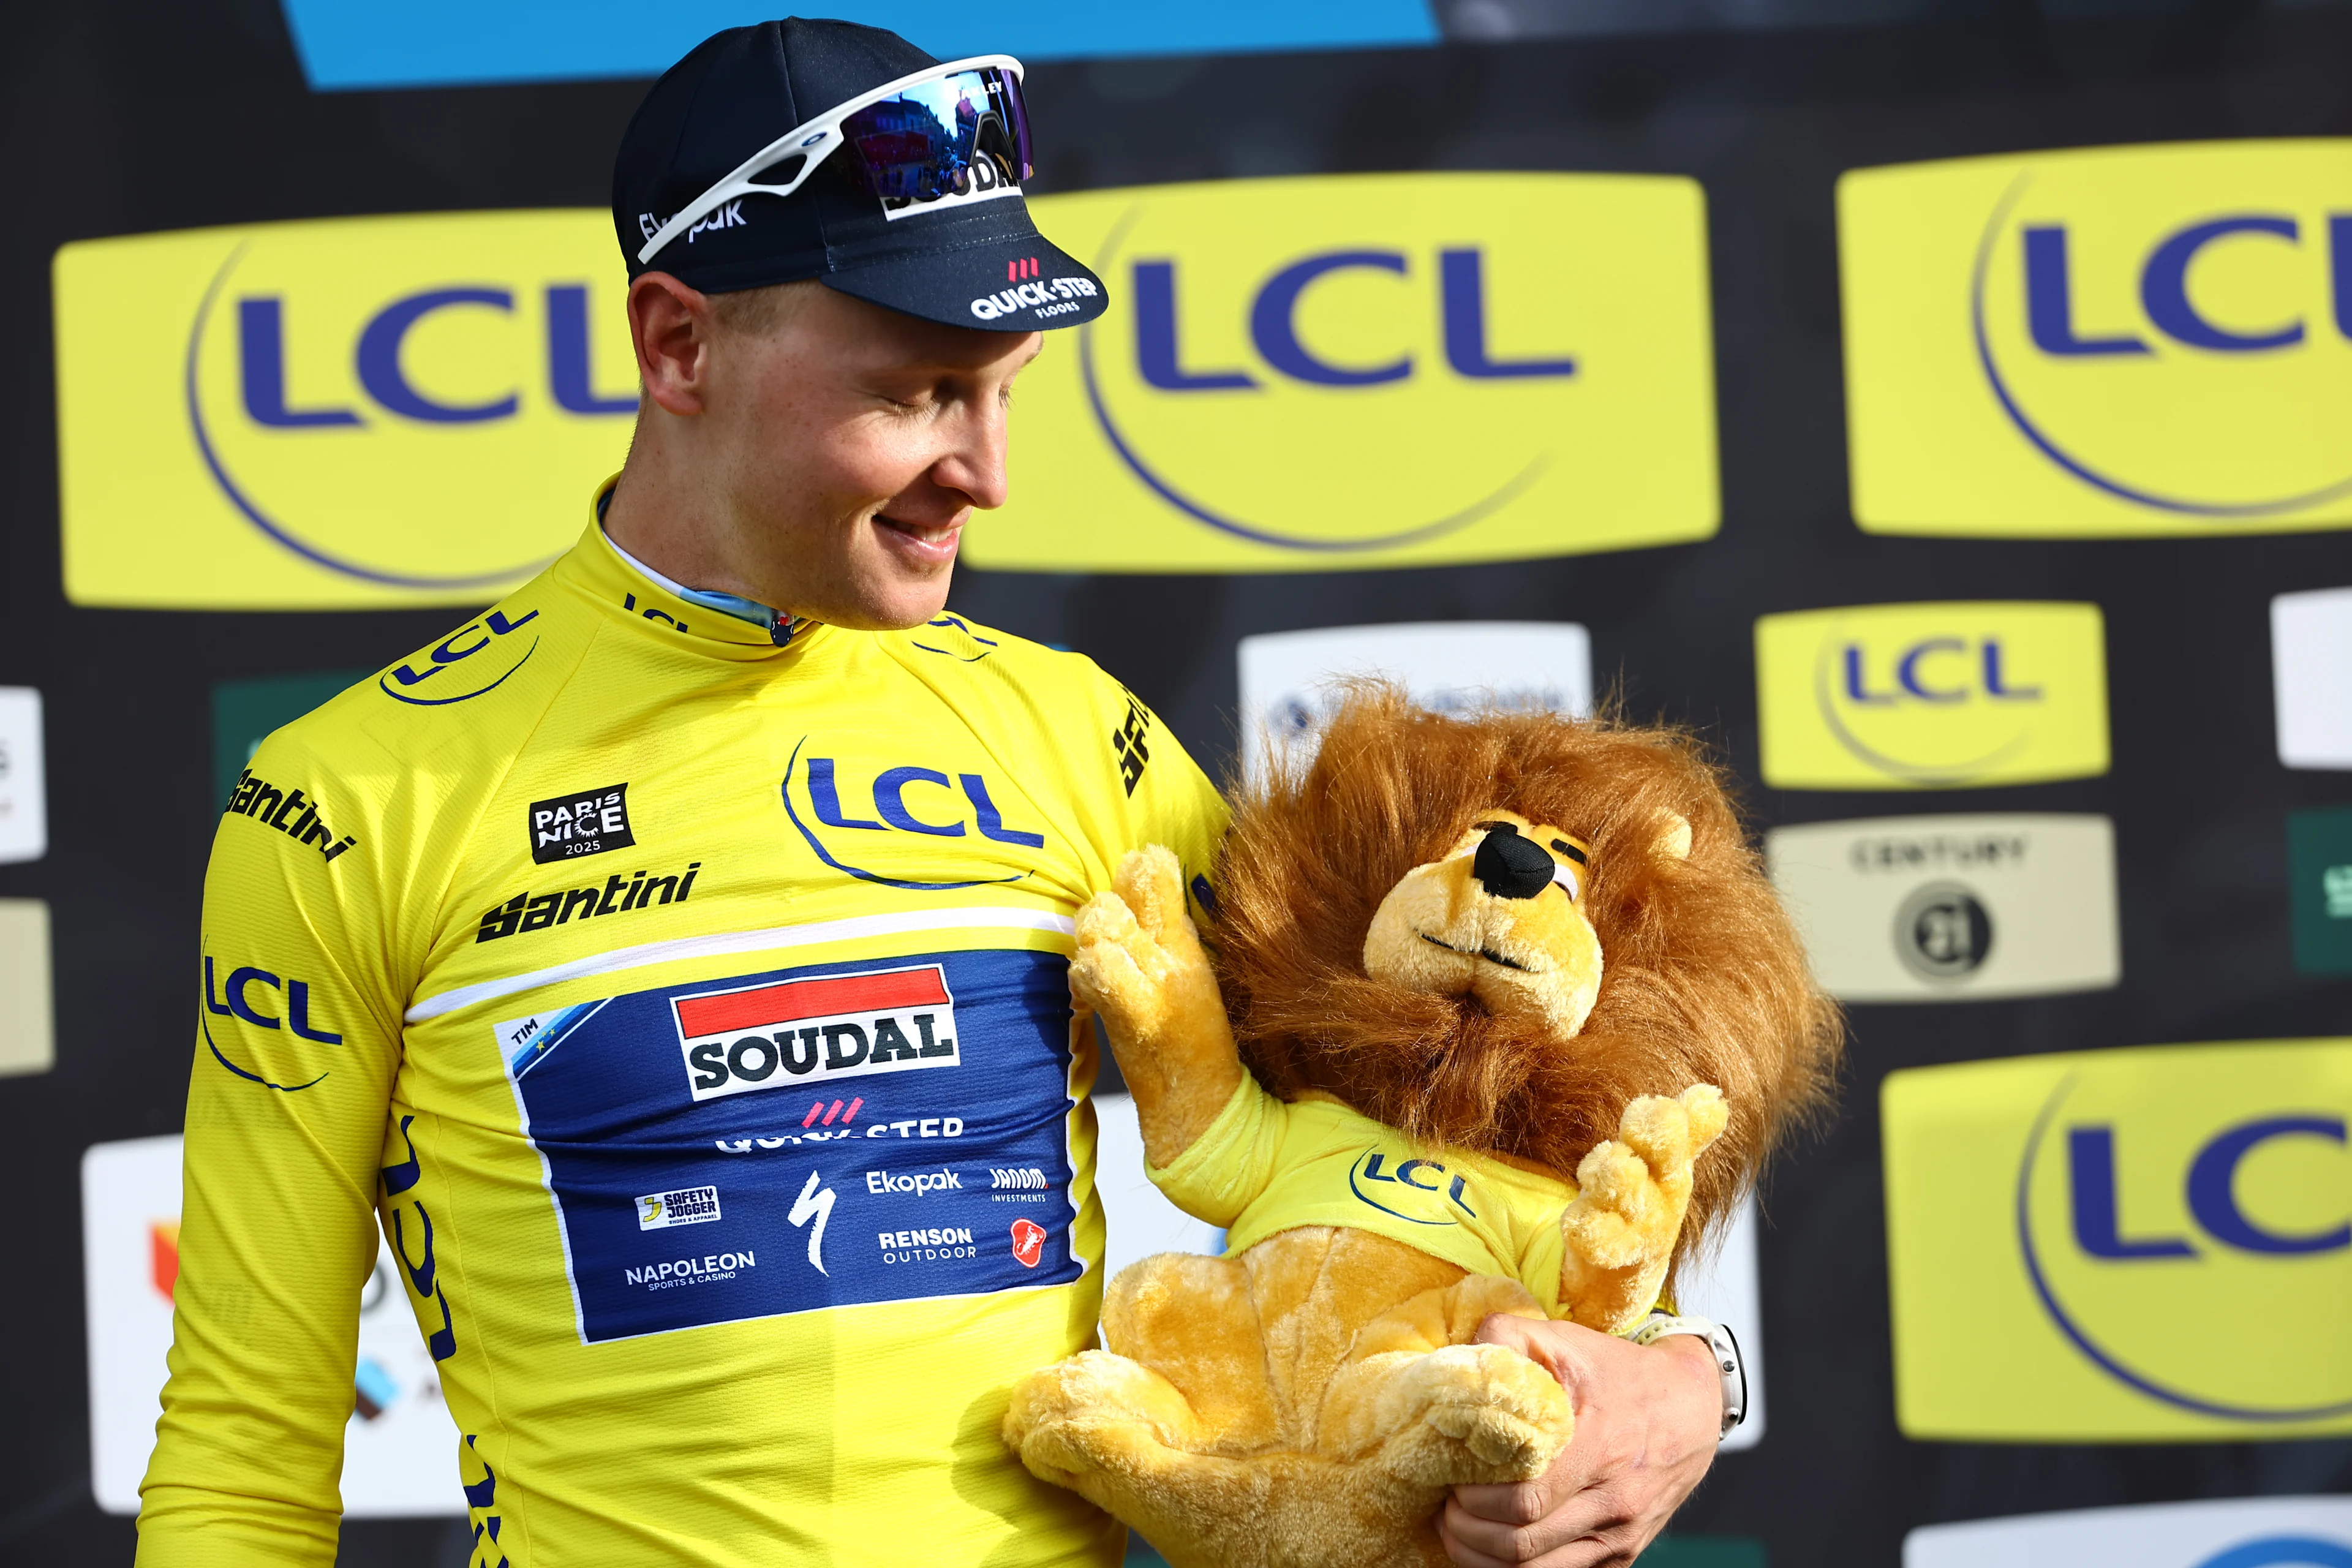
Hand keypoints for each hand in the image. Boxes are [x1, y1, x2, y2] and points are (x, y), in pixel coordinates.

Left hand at [1437, 1316, 1721, 1567]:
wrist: (1692, 1406)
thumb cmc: (1619, 1372)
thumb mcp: (1565, 1341)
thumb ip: (1506, 1339)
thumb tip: (1453, 1361)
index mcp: (1599, 1448)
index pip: (1524, 1500)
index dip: (1472, 1499)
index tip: (1447, 1478)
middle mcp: (1614, 1502)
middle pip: (1521, 1544)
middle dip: (1467, 1531)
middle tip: (1444, 1505)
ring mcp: (1620, 1536)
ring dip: (1482, 1558)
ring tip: (1457, 1528)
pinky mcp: (1621, 1556)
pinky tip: (1489, 1545)